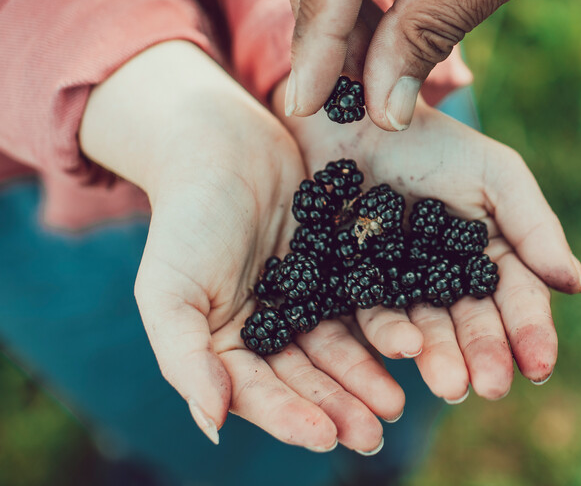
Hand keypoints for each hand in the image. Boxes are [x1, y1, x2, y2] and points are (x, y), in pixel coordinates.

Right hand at [79, 41, 403, 452]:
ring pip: (339, 347)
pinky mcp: (336, 265)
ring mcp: (303, 297)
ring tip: (397, 404)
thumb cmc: (187, 218)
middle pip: (305, 379)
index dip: (290, 417)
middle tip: (375, 434)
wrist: (222, 143)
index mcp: (221, 344)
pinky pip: (363, 302)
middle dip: (338, 407)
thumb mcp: (169, 290)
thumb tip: (213, 426)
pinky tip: (411, 345)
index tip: (326, 437)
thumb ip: (185, 359)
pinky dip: (383, 326)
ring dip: (366, 377)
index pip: (257, 393)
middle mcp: (264, 328)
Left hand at [274, 81, 580, 401]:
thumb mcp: (496, 174)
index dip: (530, 333)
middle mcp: (446, 277)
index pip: (517, 299)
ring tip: (450, 385)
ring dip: (441, 359)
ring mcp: (398, 284)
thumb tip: (579, 289)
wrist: (352, 113)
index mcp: (489, 251)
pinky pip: (369, 316)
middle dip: (485, 356)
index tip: (540, 367)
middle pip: (471, 324)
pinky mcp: (349, 287)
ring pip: (425, 330)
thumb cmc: (431, 140)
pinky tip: (403, 350)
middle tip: (491, 387)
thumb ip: (536, 228)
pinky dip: (388, 335)